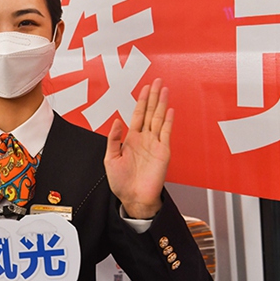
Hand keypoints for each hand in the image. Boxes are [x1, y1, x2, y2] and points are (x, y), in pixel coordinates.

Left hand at [104, 78, 172, 218]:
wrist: (133, 198)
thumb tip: (117, 121)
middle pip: (150, 112)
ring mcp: (154, 144)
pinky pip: (166, 133)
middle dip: (153, 97)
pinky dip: (168, 121)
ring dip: (161, 104)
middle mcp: (144, 139)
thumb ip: (113, 139)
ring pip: (159, 119)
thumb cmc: (121, 182)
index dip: (141, 101)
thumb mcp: (110, 158)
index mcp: (131, 140)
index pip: (137, 115)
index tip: (144, 88)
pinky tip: (169, 110)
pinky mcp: (163, 152)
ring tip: (164, 90)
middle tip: (157, 82)